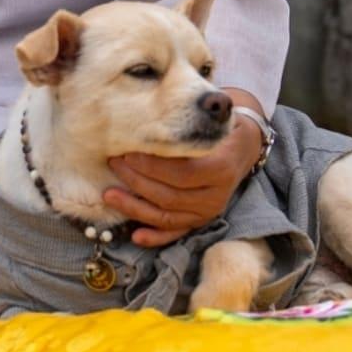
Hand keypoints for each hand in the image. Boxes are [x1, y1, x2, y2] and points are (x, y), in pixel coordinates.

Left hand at [103, 100, 263, 247]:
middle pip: (169, 195)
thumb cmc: (218, 130)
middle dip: (136, 181)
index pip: (181, 172)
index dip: (151, 166)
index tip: (127, 153)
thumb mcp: (211, 122)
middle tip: (114, 164)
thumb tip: (152, 114)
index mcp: (220, 169)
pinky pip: (175, 232)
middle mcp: (215, 196)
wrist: (241, 147)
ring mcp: (208, 212)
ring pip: (167, 216)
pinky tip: (135, 235)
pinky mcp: (200, 222)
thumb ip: (188, 125)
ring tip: (110, 195)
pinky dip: (155, 236)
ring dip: (135, 208)